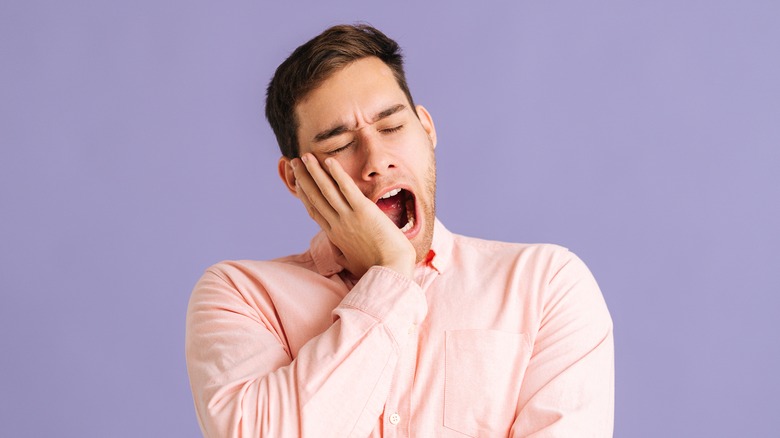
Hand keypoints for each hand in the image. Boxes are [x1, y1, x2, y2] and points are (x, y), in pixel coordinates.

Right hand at [292, 153, 414, 279]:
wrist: (391, 272)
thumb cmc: (376, 269)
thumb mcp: (353, 263)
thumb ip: (343, 255)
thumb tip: (338, 251)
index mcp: (335, 236)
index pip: (315, 210)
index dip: (304, 194)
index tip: (298, 182)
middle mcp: (337, 224)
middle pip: (315, 196)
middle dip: (304, 178)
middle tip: (294, 163)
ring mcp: (348, 217)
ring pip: (326, 190)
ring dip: (314, 171)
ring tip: (305, 156)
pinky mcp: (363, 211)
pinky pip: (346, 188)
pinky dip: (337, 174)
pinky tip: (329, 161)